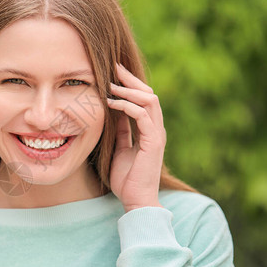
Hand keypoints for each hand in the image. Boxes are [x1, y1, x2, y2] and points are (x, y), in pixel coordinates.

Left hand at [108, 63, 164, 211]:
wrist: (136, 200)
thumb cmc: (127, 178)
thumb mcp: (120, 149)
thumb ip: (121, 131)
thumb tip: (114, 113)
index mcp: (149, 130)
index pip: (143, 99)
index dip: (130, 84)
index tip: (114, 73)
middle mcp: (156, 128)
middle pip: (148, 94)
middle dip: (131, 79)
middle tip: (114, 66)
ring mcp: (156, 134)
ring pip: (149, 100)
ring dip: (129, 89)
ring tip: (110, 84)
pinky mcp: (153, 141)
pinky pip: (142, 115)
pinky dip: (127, 106)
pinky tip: (112, 103)